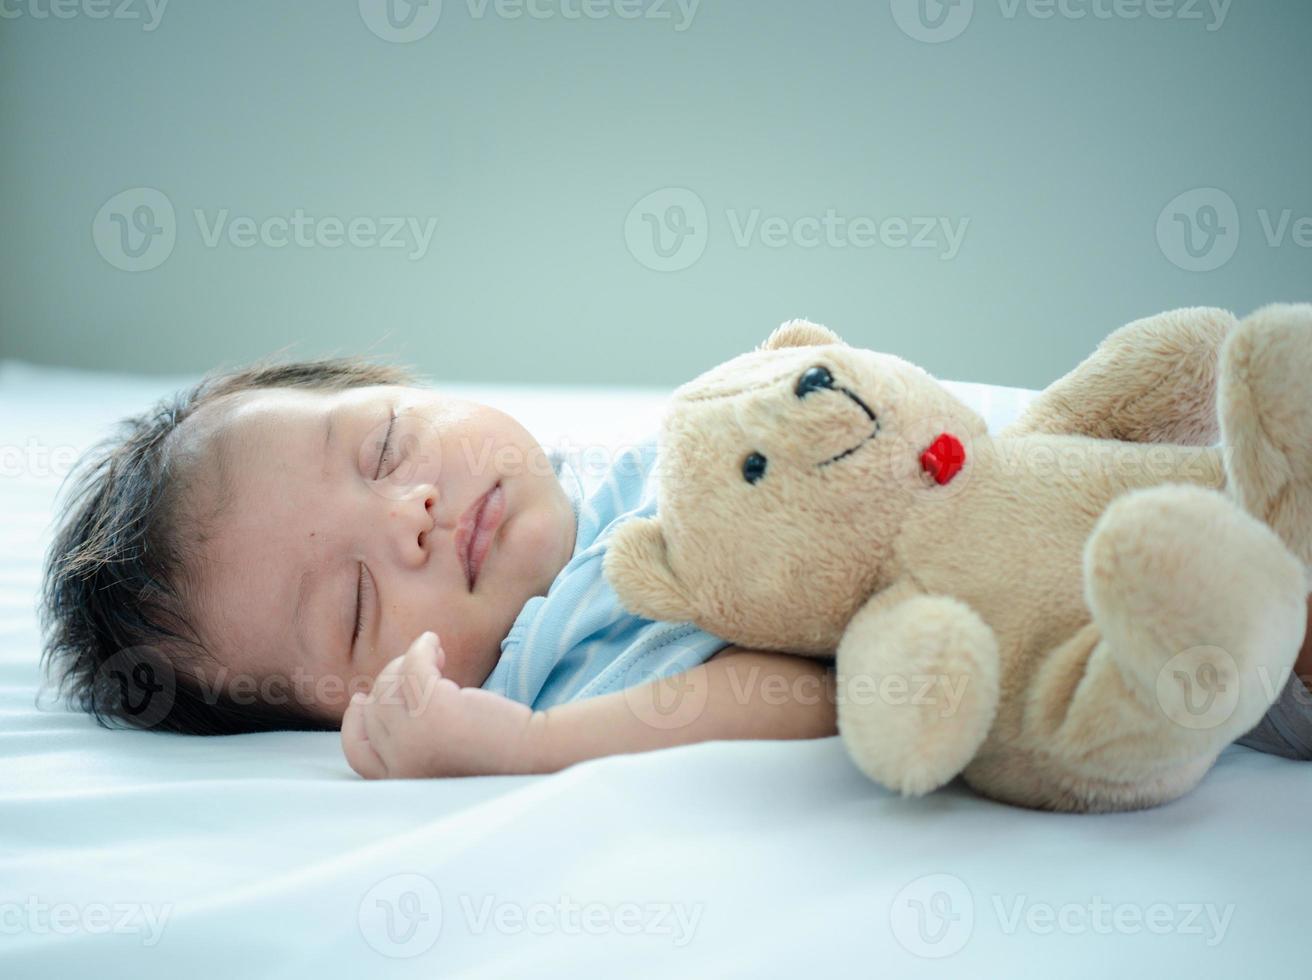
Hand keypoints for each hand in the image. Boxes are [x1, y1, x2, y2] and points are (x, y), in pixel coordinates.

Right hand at [341, 631, 536, 778]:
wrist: (530, 753)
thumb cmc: (491, 751)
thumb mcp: (437, 753)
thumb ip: (408, 740)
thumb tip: (375, 701)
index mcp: (400, 782)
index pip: (356, 753)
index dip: (356, 723)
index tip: (362, 699)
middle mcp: (400, 765)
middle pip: (373, 711)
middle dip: (388, 682)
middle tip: (414, 667)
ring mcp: (413, 740)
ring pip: (388, 686)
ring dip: (407, 661)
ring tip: (434, 654)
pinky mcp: (434, 711)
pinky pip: (412, 666)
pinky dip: (421, 648)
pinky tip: (434, 643)